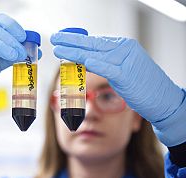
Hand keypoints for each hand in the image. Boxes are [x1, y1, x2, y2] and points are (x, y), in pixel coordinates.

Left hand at [51, 32, 184, 145]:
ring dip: (74, 51)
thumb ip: (107, 62)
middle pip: (93, 43)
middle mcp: (125, 49)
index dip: (78, 39)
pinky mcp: (127, 75)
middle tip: (55, 37)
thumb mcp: (123, 68)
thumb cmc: (141, 85)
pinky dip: (94, 64)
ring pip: (95, 54)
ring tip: (58, 48)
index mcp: (124, 46)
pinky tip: (81, 60)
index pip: (96, 40)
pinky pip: (107, 68)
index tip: (63, 38)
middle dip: (71, 41)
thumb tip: (86, 59)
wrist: (162, 99)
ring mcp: (126, 61)